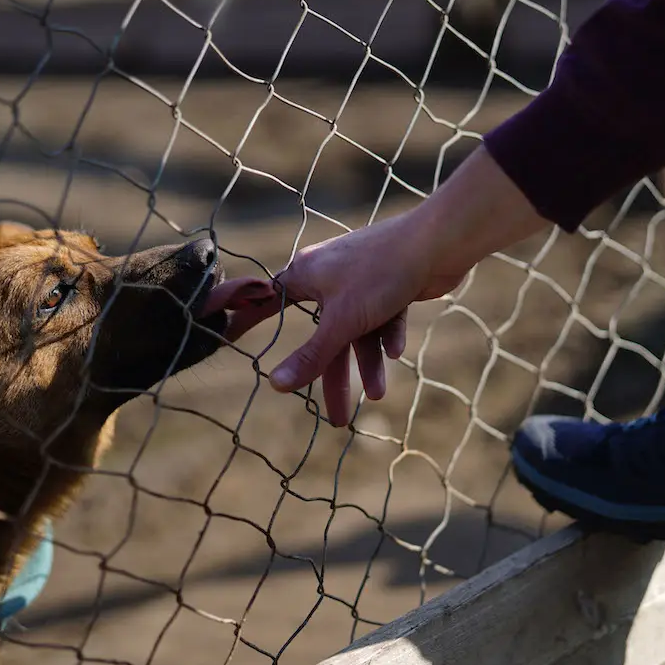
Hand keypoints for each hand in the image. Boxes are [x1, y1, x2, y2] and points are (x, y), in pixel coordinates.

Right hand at [227, 146, 547, 426]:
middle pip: (322, 337)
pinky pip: (382, 320)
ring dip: (368, 364)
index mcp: (305, 276)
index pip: (265, 304)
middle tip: (337, 420)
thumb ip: (311, 357)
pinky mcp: (388, 286)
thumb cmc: (382, 273)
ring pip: (357, 333)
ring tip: (378, 395)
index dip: (247, 322)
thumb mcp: (342, 323)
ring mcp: (359, 281)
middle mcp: (328, 277)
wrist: (439, 244)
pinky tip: (398, 351)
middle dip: (332, 378)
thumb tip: (276, 385)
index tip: (226, 339)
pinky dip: (389, 336)